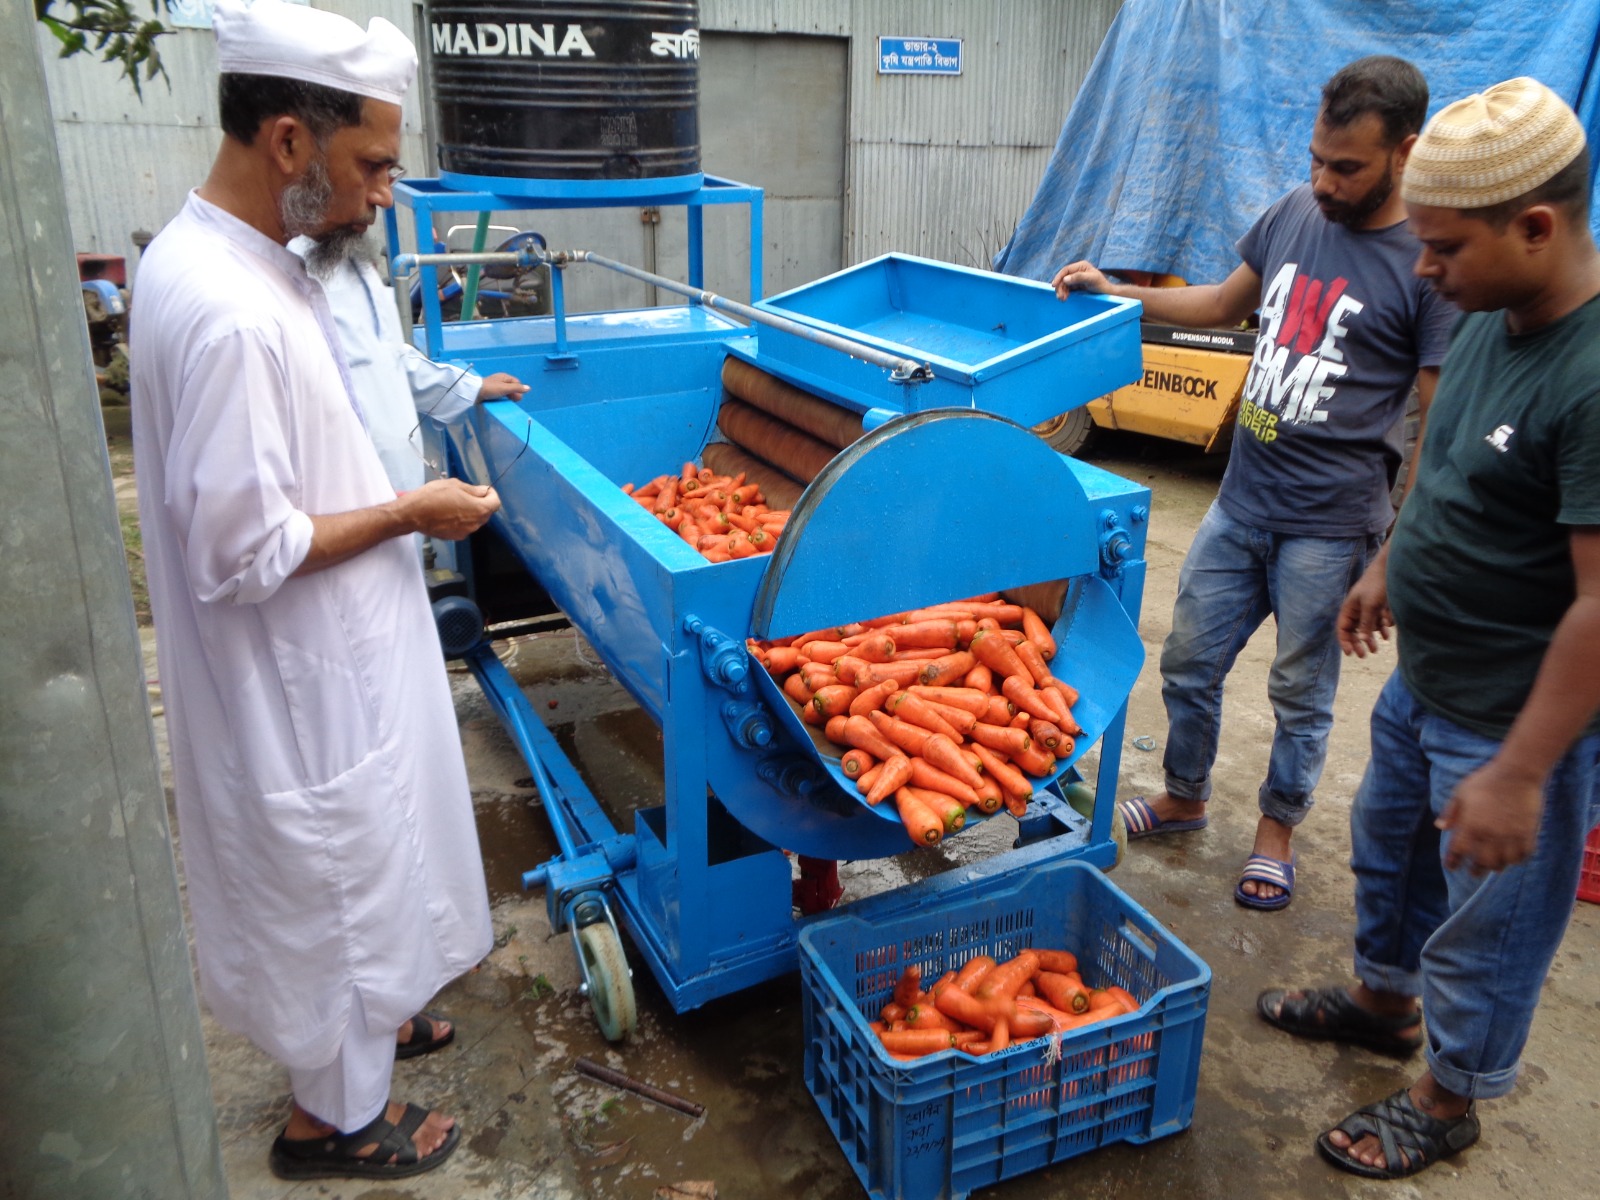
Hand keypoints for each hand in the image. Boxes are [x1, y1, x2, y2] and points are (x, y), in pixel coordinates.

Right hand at [398, 478, 500, 539]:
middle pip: (486, 513)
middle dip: (481, 503)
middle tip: (468, 494)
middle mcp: (475, 524)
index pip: (495, 503)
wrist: (413, 514)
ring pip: (475, 521)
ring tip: (456, 503)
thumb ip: (473, 490)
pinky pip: (464, 527)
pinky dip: (461, 520)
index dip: (492, 494)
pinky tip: (448, 513)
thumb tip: (484, 491)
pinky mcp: (454, 537)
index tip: (484, 490)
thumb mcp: (455, 485)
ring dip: (471, 512)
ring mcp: (465, 532)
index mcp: (478, 509)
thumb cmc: (434, 496)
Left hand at [477, 372, 528, 400]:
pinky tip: (502, 402)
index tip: (518, 398)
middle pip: (512, 387)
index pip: (516, 382)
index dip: (519, 390)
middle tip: (514, 402)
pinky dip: (502, 398)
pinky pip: (500, 394)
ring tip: (508, 403)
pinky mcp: (491, 391)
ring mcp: (495, 386)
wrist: (474, 392)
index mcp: (504, 377)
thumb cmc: (490, 389)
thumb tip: (529, 388)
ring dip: (509, 397)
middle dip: (514, 394)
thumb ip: (517, 388)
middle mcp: (500, 380)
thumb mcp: (505, 388)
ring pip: (506, 391)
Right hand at [1051, 261, 1111, 299]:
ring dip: (1061, 291)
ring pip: (1064, 284)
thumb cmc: (1101, 285)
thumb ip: (1079, 277)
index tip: (1054, 285)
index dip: (1059, 277)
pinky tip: (1064, 298)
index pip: (1066, 270)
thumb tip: (1065, 279)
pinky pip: (1067, 288)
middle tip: (1060, 297)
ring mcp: (1076, 278)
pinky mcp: (1076, 285)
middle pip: (1063, 277)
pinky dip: (1064, 293)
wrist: (1107, 293)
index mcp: (1081, 266)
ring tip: (1062, 299)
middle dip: (1060, 287)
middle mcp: (1077, 270)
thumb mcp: (1091, 279)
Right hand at [1336, 559, 1391, 656]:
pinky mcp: (1379, 607)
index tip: (1351, 653)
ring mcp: (1368, 608)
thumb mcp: (1370, 606)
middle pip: (1354, 630)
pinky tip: (1387, 634)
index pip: (1342, 628)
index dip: (1344, 641)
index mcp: (1349, 608)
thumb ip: (1366, 622)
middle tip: (1364, 655)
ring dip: (1370, 638)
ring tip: (1376, 649)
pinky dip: (1381, 629)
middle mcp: (1357, 609)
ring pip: (1367, 628)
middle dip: (1358, 643)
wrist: (1391, 569)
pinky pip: (1378, 622)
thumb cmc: (1377, 585)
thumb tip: (1361, 638)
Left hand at [1437, 758, 1544, 874]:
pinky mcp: (1528, 834)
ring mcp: (1510, 836)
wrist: (1518, 774)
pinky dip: (1518, 860)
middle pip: (1481, 862)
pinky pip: (1524, 856)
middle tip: (1473, 872)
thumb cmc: (1486, 781)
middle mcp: (1490, 835)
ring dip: (1496, 867)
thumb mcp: (1461, 792)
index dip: (1453, 861)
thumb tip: (1440, 827)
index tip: (1451, 866)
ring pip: (1503, 863)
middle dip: (1475, 870)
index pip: (1458, 851)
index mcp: (1471, 825)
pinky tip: (1513, 858)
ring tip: (1493, 867)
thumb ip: (1451, 811)